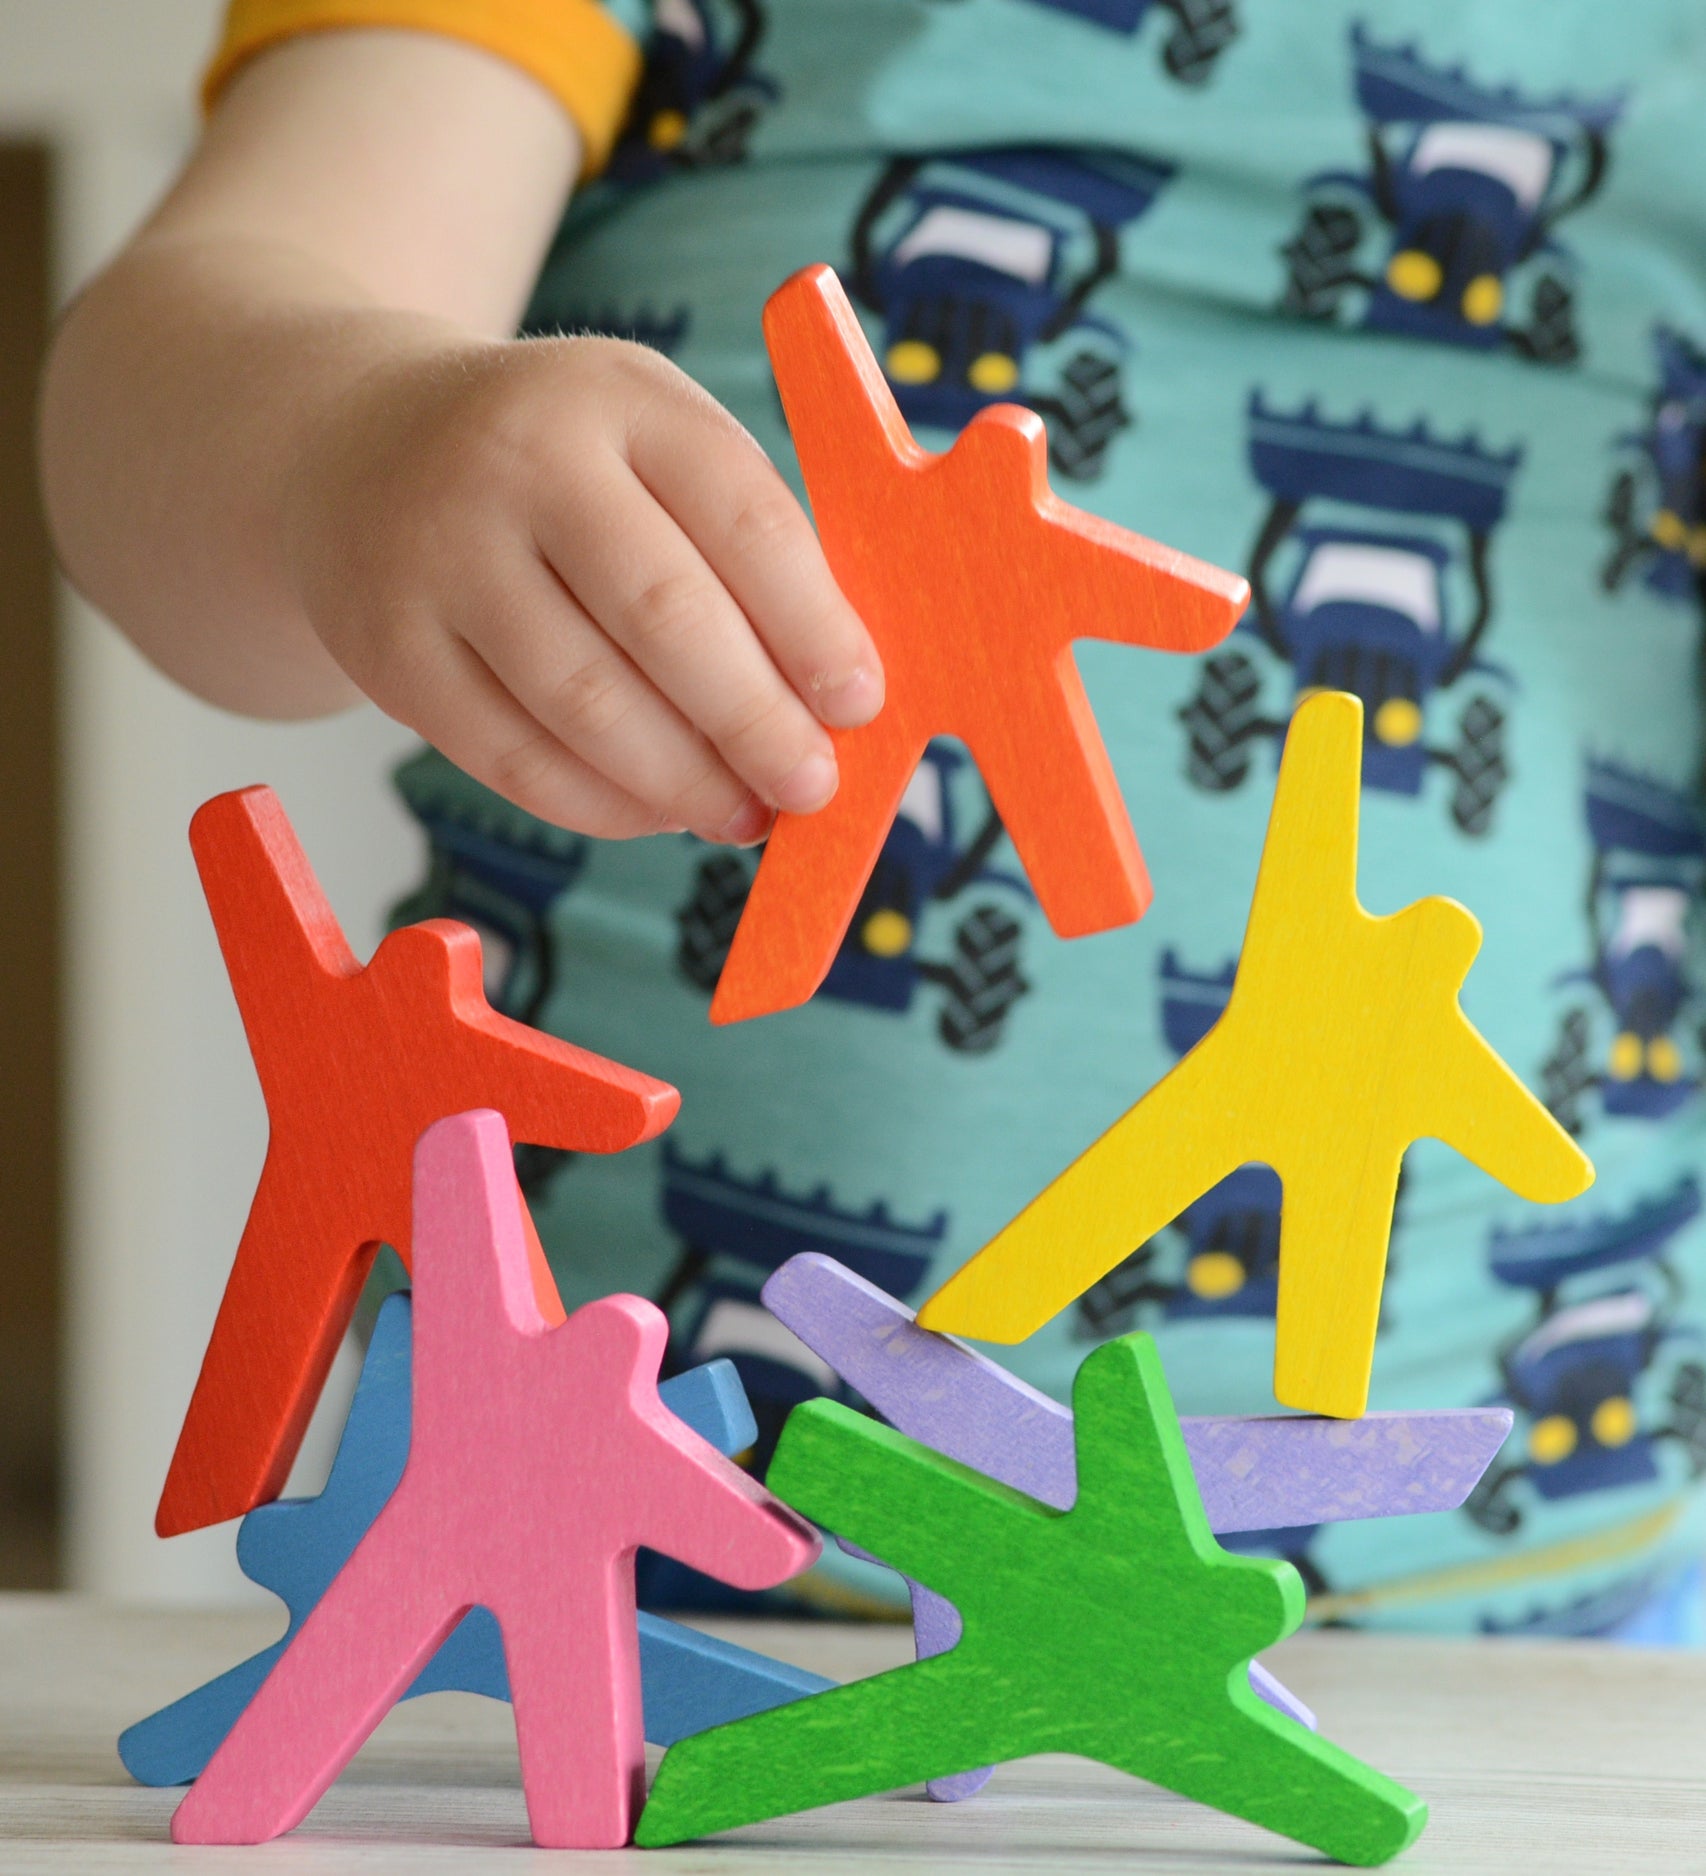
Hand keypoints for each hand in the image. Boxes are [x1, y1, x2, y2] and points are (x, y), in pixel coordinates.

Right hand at [282, 333, 882, 841]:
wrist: (356, 446)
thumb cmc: (562, 464)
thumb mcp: (651, 440)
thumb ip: (742, 544)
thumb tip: (830, 699)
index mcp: (620, 398)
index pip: (742, 518)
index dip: (814, 625)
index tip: (860, 705)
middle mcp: (519, 461)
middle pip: (664, 617)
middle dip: (756, 722)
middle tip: (810, 786)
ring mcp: (439, 555)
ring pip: (587, 704)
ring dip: (684, 781)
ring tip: (742, 813)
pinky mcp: (388, 649)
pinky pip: (513, 758)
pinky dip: (601, 805)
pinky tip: (656, 812)